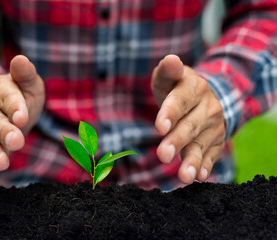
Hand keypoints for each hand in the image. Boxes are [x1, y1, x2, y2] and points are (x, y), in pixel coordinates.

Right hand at [0, 55, 44, 180]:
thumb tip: (21, 59)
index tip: (21, 118)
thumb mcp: (29, 84)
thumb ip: (25, 74)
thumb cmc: (22, 96)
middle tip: (16, 142)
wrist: (7, 111)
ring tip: (2, 164)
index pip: (6, 97)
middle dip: (4, 132)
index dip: (14, 108)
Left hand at [151, 55, 224, 183]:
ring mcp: (214, 126)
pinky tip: (199, 176)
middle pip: (190, 126)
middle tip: (162, 155)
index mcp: (193, 87)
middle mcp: (207, 107)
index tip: (159, 126)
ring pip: (201, 144)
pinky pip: (211, 155)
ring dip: (192, 160)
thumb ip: (167, 70)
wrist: (202, 98)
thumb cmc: (176, 88)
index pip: (180, 101)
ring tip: (184, 177)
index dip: (170, 113)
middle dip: (176, 141)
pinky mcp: (216, 142)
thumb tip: (171, 60)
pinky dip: (205, 166)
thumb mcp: (169, 77)